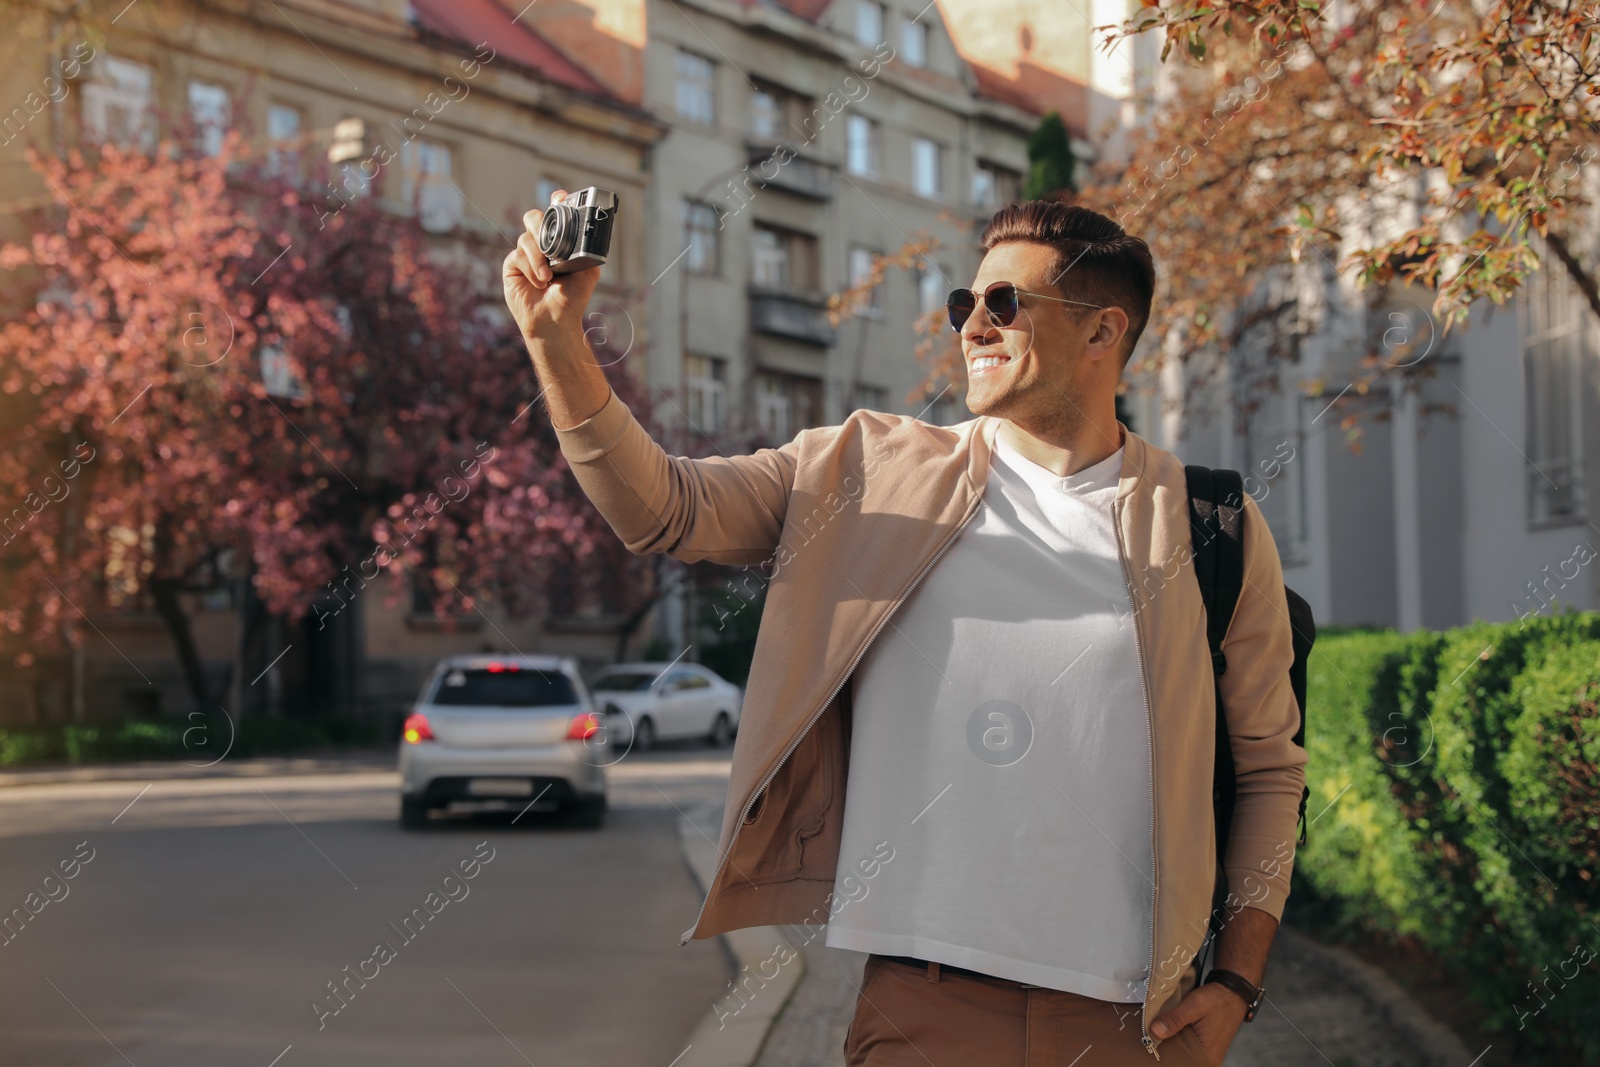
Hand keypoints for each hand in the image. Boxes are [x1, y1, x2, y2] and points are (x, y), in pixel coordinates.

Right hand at [502, 188, 602, 344]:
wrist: (555, 320)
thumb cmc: (572, 298)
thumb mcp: (588, 272)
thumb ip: (588, 250)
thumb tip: (588, 233)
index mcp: (560, 241)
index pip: (555, 213)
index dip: (557, 201)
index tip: (560, 197)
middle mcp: (541, 244)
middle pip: (534, 217)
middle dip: (542, 227)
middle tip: (552, 247)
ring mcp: (526, 253)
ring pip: (526, 237)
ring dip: (539, 257)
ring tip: (548, 277)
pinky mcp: (512, 265)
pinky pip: (518, 255)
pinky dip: (531, 268)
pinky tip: (539, 283)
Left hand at [1149, 983, 1247, 1065]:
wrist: (1233, 992)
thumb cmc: (1218, 999)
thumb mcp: (1195, 1005)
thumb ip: (1175, 1018)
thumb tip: (1154, 1031)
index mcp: (1206, 1056)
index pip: (1178, 1062)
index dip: (1162, 1054)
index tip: (1147, 1044)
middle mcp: (1207, 1060)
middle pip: (1179, 1059)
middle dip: (1165, 1048)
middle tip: (1148, 1037)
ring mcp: (1206, 1054)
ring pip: (1182, 1052)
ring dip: (1170, 1042)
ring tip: (1155, 1033)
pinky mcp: (1205, 1047)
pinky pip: (1187, 1047)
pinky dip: (1177, 1039)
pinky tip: (1166, 1030)